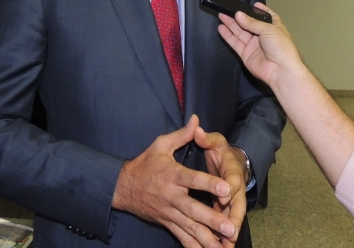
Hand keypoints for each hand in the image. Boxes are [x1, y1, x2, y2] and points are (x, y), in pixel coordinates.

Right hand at [112, 115, 235, 247]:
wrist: (122, 187)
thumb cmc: (145, 163)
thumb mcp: (161, 145)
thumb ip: (182, 135)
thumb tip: (196, 119)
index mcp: (172, 175)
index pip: (193, 180)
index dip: (209, 184)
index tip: (226, 189)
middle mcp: (172, 196)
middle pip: (194, 209)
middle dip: (213, 220)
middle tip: (231, 227)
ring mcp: (169, 212)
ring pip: (190, 228)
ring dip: (208, 238)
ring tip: (225, 245)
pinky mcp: (167, 223)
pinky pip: (182, 238)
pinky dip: (195, 246)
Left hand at [193, 127, 247, 247]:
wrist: (232, 161)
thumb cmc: (221, 150)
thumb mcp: (215, 141)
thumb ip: (206, 138)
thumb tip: (196, 128)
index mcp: (232, 170)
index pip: (233, 180)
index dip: (230, 188)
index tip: (225, 195)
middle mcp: (235, 188)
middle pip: (237, 205)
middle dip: (234, 218)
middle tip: (230, 232)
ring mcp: (231, 200)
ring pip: (232, 217)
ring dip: (229, 232)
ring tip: (225, 247)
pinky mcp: (225, 208)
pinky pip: (225, 223)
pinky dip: (222, 236)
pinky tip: (218, 247)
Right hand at [217, 3, 304, 87]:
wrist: (280, 70)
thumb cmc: (280, 46)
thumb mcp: (269, 29)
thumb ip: (252, 23)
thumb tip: (238, 15)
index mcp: (274, 28)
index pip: (268, 16)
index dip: (261, 10)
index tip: (253, 4)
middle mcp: (263, 36)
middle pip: (249, 24)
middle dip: (239, 17)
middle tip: (227, 9)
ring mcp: (254, 45)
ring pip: (240, 33)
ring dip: (231, 24)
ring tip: (221, 15)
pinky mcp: (245, 54)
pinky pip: (235, 43)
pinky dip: (228, 36)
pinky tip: (221, 28)